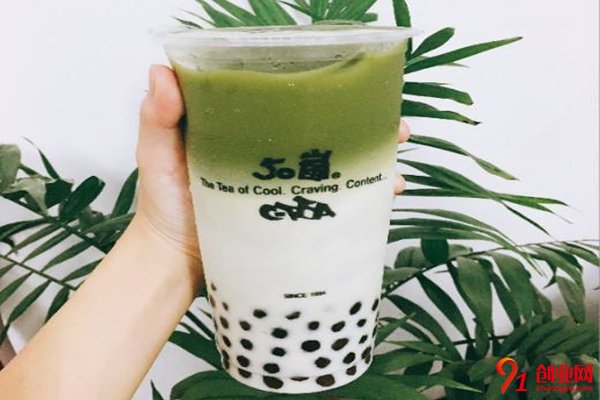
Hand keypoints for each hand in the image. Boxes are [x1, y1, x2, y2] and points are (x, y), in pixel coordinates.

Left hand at [135, 65, 411, 269]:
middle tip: (396, 127)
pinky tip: (384, 199)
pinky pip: (333, 206)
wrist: (173, 259)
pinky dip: (361, 202)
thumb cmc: (163, 202)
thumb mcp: (157, 152)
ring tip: (397, 163)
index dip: (330, 90)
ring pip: (338, 166)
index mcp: (249, 128)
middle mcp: (274, 152)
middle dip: (367, 126)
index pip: (295, 99)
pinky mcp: (291, 218)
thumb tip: (162, 71)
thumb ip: (158, 115)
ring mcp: (286, 186)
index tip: (359, 83)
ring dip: (373, 162)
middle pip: (328, 131)